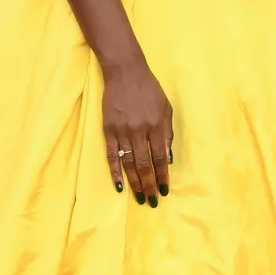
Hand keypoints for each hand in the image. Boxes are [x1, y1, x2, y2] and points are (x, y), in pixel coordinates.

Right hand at [102, 61, 172, 205]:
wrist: (125, 73)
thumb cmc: (149, 90)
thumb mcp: (166, 108)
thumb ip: (167, 133)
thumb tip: (167, 158)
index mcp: (158, 125)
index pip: (161, 157)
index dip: (162, 175)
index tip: (164, 190)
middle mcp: (141, 130)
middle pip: (146, 164)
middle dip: (150, 185)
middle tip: (153, 201)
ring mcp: (123, 131)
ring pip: (130, 164)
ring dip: (135, 183)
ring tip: (140, 198)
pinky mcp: (108, 131)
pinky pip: (112, 156)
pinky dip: (115, 173)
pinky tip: (119, 186)